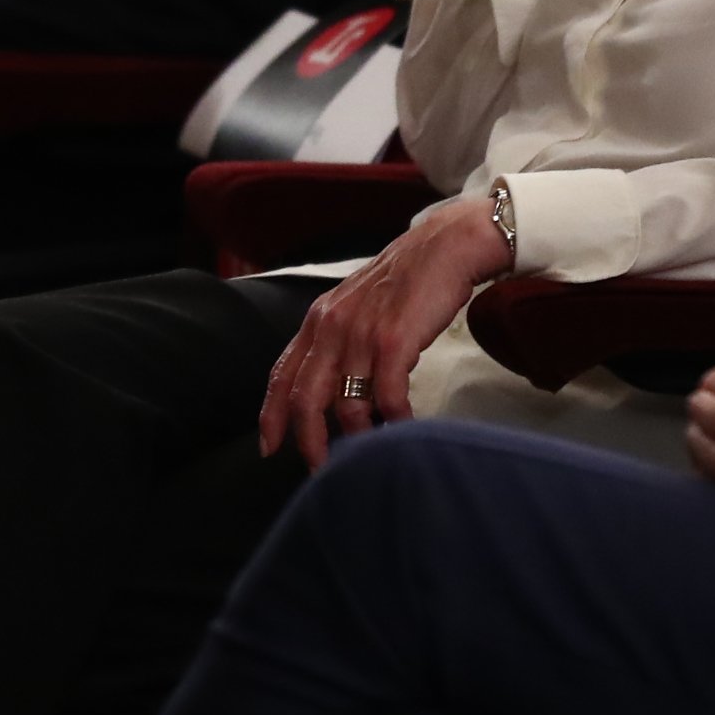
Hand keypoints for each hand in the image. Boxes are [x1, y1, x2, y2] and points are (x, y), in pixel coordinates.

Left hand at [257, 194, 509, 468]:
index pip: (282, 374)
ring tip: (371, 449)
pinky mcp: (394, 341)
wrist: (446, 246)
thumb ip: (339, 340)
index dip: (272, 415)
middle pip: (305, 398)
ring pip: (346, 404)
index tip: (269, 447)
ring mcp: (361, 334)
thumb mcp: (357, 304)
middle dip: (309, 441)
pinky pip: (387, 396)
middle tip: (320, 468)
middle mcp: (332, 326)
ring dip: (358, 436)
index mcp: (319, 319)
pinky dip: (394, 420)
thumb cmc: (407, 279)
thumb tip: (332, 386)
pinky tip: (404, 426)